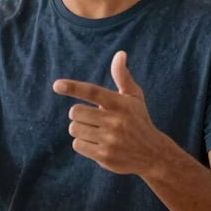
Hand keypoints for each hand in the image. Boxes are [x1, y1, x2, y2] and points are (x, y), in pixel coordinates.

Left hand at [52, 50, 161, 175]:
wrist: (153, 155)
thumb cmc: (138, 121)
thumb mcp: (134, 98)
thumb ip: (123, 77)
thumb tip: (120, 54)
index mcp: (121, 104)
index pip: (93, 92)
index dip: (74, 87)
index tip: (57, 85)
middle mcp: (116, 121)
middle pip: (76, 112)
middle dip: (79, 114)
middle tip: (92, 118)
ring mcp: (110, 140)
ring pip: (74, 129)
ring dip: (80, 129)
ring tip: (97, 132)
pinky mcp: (105, 156)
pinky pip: (78, 145)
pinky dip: (83, 143)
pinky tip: (98, 144)